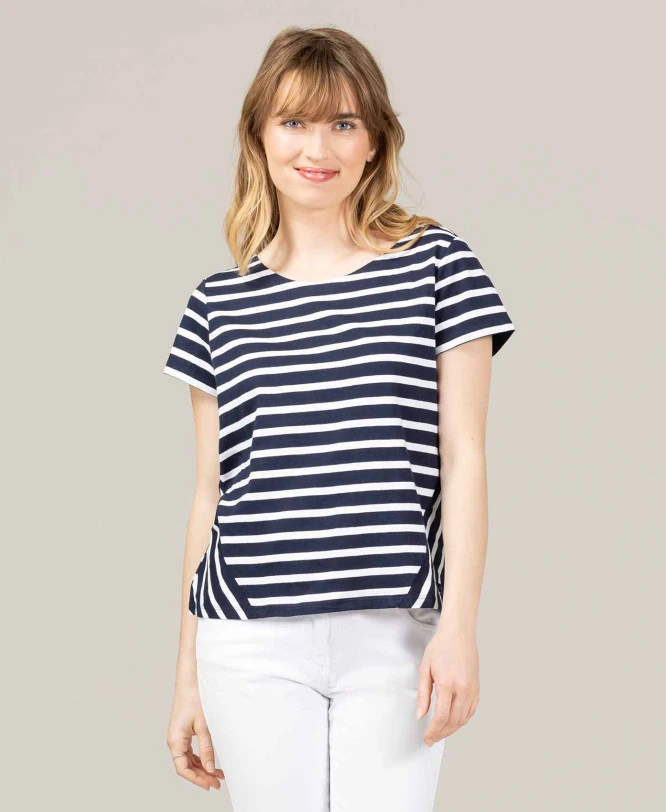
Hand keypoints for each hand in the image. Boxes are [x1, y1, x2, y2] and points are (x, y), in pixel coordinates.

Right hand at [166, 682, 225, 790]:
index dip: (197, 779)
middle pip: (186, 765)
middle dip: (202, 775)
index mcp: (175, 740)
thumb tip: (210, 769)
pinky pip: (190, 750)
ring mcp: (178, 736)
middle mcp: (174, 740)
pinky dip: (200, 757)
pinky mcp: (183, 731)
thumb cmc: (195, 698)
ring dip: (202, 767)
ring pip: (189, 759)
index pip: (183, 768)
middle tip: (218, 782)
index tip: (210, 785)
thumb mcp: (204, 725)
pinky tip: (210, 762)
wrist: (190, 679)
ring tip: (218, 774)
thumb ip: (207, 748)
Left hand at [415, 624, 479, 745]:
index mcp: (448, 684)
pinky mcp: (477, 689)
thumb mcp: (425, 668)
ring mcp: (472, 690)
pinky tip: (453, 722)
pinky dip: (462, 721)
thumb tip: (420, 714)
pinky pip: (471, 712)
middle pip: (453, 722)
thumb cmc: (441, 647)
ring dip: (451, 730)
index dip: (433, 731)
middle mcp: (463, 689)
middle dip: (441, 734)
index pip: (441, 717)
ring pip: (463, 719)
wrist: (459, 634)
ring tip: (440, 733)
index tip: (427, 737)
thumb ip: (423, 694)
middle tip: (431, 739)